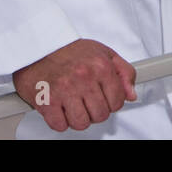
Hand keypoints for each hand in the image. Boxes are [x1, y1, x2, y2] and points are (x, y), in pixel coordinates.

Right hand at [13, 38, 137, 132]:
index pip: (117, 101)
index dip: (112, 103)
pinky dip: (61, 121)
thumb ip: (124, 72)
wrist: (40, 45)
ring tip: (74, 105)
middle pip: (100, 115)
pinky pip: (60, 125)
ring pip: (81, 123)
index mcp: (101, 67)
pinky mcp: (46, 101)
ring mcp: (64, 91)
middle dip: (96, 111)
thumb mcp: (104, 53)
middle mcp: (84, 79)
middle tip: (87, 101)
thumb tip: (131, 95)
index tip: (104, 98)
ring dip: (79, 118)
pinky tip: (61, 108)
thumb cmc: (71, 50)